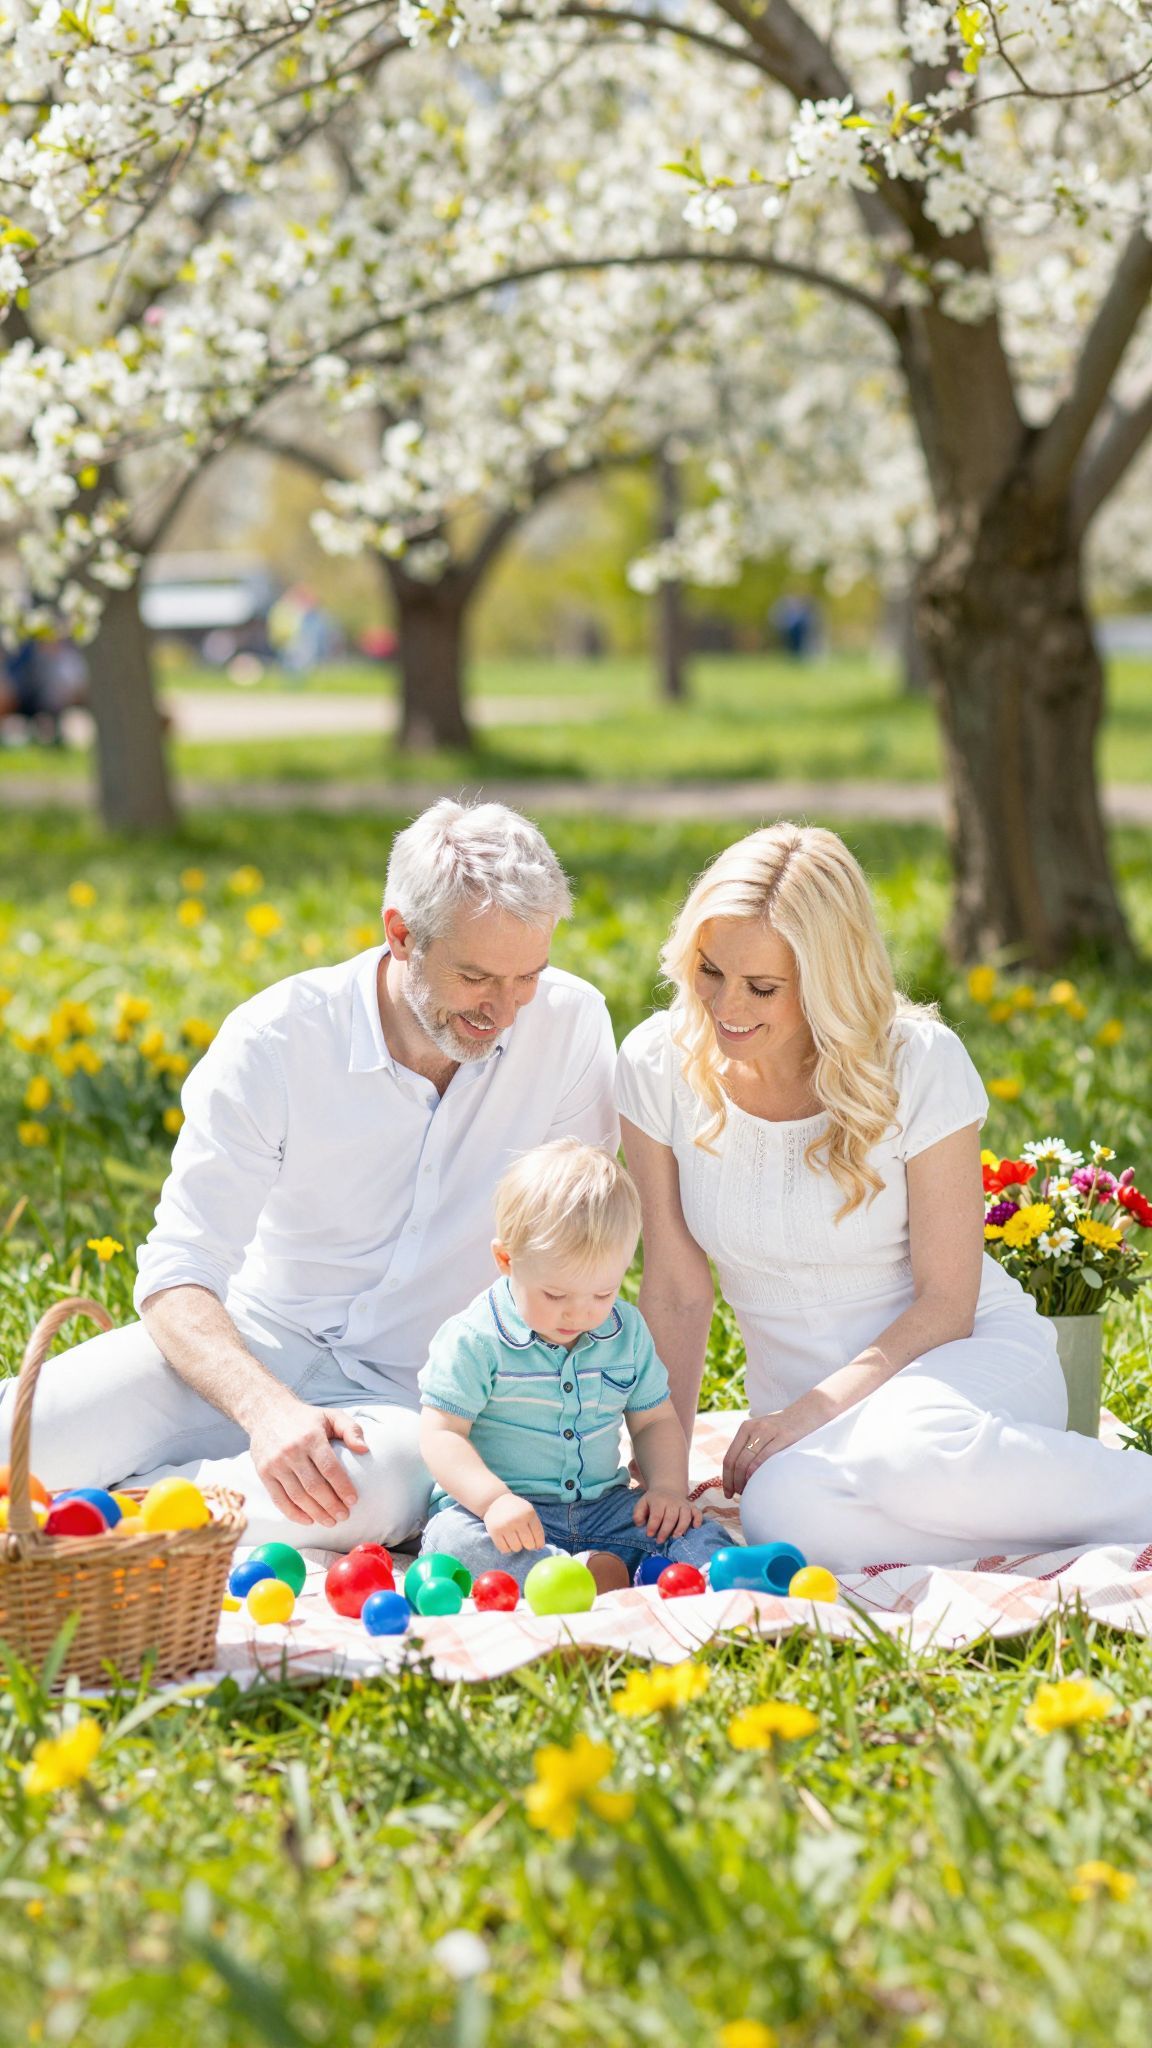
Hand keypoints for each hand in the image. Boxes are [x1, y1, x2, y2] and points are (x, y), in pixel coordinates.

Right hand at [248, 1396, 368, 1526]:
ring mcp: (275, 1463)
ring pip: (297, 1496)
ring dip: (315, 1513)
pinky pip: (279, 1499)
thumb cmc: (306, 1418)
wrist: (267, 1412)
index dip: (343, 1488)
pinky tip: (308, 1520)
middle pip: (314, 1487)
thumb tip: (364, 1450)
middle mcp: (291, 1451)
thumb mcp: (331, 1415)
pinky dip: (293, 1514)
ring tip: (330, 1521)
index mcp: (311, 1437)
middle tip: (344, 1516)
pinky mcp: (263, 1472)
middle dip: (331, 1506)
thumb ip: (351, 1429)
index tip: (353, 1501)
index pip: (330, 1469)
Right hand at [484, 1492, 545, 1552]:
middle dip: (528, 1545)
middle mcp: (517, 1519)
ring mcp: (505, 1526)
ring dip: (517, 1546)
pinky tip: (507, 1541)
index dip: (539, 1543)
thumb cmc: (516, 1509)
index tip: (538, 1546)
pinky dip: (507, 1548)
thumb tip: (539, 1548)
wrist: (496, 1501)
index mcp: (528, 1513)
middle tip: (525, 1541)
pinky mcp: (494, 1532)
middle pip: (528, 1544)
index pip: (538, 1535)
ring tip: (515, 1539)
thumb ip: (535, 1526)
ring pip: (516, 1548)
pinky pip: (505, 1549)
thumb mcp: (528, 1511)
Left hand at [632, 1489, 700, 1541]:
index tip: (649, 1535)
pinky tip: (695, 1527)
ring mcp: (683, 1504)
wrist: (667, 1488)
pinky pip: (697, 1512)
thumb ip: (638, 1514)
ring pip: (685, 1515)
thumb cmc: (653, 1501)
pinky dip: (698, 1519)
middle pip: (671, 1517)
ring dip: (681, 1527)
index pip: (657, 1514)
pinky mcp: (691, 1506)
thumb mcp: (642, 1503)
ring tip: (675, 1537)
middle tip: (660, 1541)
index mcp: (659, 1501)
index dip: (653, 1526)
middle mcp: (672, 1502)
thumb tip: (640, 1524)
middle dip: (665, 1531)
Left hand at [722, 1395, 830, 1497]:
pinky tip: (758, 1483)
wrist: (807, 1413)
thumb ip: (749, 1448)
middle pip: (737, 1463)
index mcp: (745, 1428)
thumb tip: (737, 1477)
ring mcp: (768, 1431)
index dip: (726, 1478)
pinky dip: (757, 1473)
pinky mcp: (784, 1437)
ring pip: (747, 1462)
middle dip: (735, 1483)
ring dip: (745, 1482)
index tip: (727, 1493)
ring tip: (750, 1493)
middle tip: (739, 1496)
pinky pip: (765, 1458)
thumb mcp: (762, 1432)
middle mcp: (754, 1428)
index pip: (729, 1458)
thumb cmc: (783, 1429)